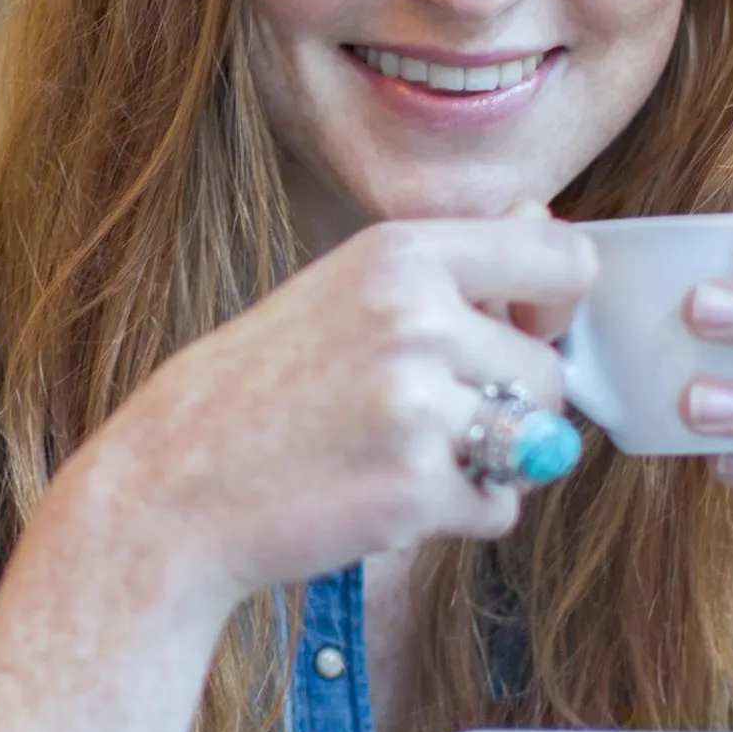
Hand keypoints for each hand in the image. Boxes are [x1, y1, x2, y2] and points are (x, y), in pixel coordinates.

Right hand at [64, 215, 595, 621]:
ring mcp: (419, 406)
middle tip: (429, 423)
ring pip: (536, 442)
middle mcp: (416, 318)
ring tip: (403, 457)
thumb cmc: (255, 392)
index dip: (557, 308)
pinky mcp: (417, 489)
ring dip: (489, 462)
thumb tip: (545, 217)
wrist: (170, 487)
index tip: (521, 333)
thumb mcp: (341, 290)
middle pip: (549, 372)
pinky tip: (386, 497)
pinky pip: (500, 507)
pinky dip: (459, 514)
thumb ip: (446, 265)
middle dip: (511, 408)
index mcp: (400, 254)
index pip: (562, 259)